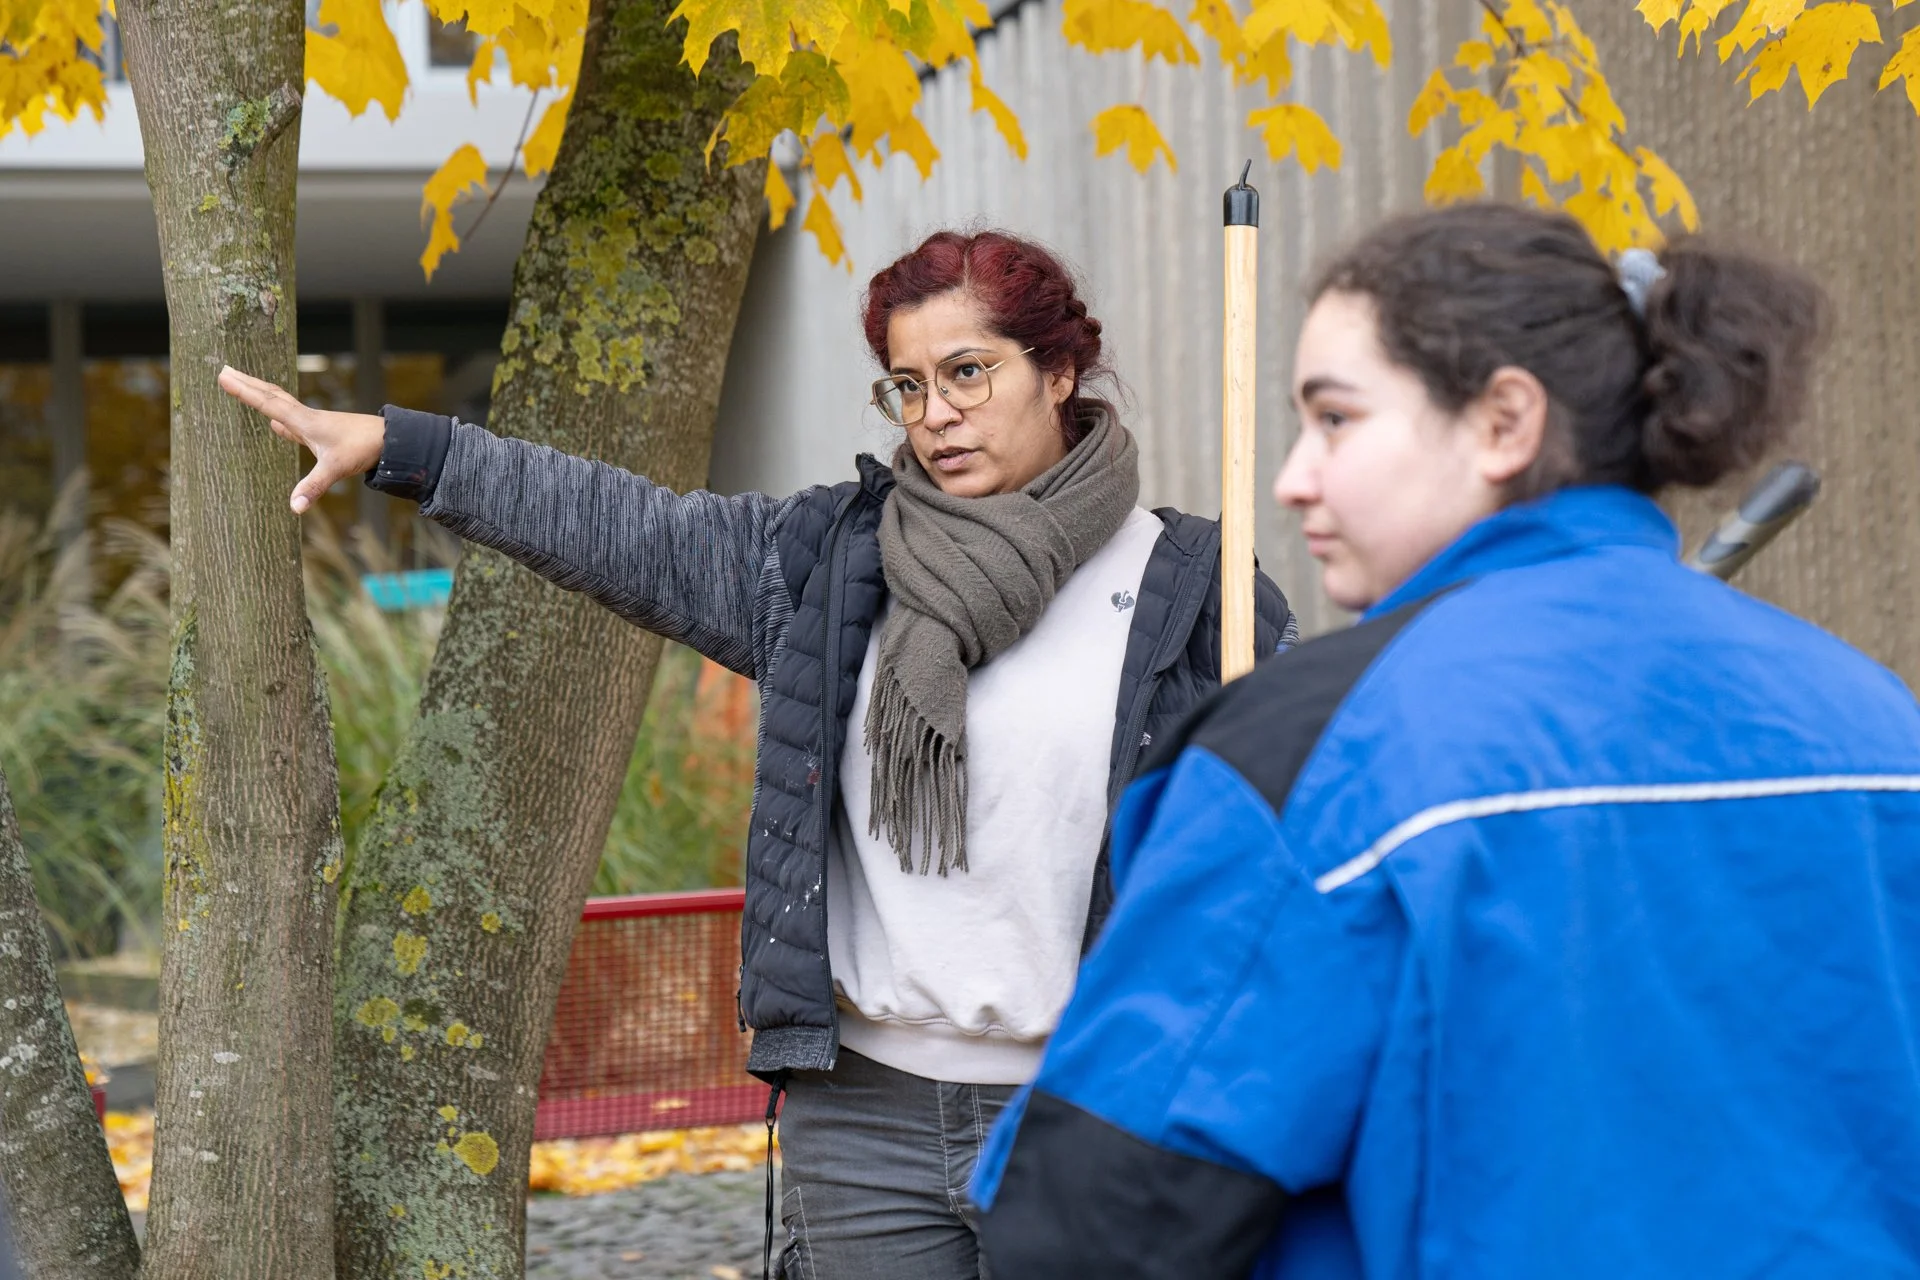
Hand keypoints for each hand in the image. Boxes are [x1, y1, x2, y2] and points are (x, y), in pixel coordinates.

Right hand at [217, 365, 386, 513]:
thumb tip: (294, 507)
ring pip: (282, 404)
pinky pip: (293, 420)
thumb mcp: (336, 469)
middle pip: (271, 396)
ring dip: (261, 395)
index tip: (223, 376)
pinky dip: (280, 416)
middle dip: (247, 384)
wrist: (391, 440)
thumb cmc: (363, 448)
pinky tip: (276, 423)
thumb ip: (313, 487)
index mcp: (305, 421)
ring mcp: (314, 423)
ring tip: (244, 385)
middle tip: (225, 370)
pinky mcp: (322, 432)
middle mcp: (307, 417)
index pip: (268, 404)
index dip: (244, 391)